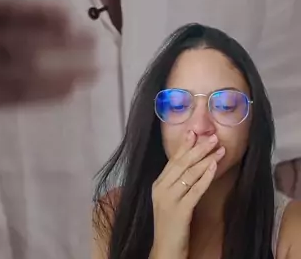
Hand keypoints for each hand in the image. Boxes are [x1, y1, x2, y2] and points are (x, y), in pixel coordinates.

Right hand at [0, 0, 97, 108]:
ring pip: (25, 75)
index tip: (70, 15)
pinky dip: (45, 94)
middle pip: (23, 45)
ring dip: (62, 73)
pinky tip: (70, 90)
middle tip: (93, 41)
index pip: (10, 13)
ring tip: (93, 69)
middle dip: (61, 46)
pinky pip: (17, 98)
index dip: (40, 16)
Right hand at [150, 130, 225, 258]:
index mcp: (158, 184)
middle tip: (213, 137)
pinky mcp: (179, 211)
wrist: (165, 250)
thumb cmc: (171, 226)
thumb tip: (191, 165)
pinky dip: (205, 177)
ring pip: (189, 174)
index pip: (173, 160)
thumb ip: (176, 184)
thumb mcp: (170, 200)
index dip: (185, 145)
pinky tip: (213, 168)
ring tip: (219, 149)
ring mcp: (169, 199)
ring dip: (206, 159)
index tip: (195, 131)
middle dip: (199, 148)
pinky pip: (195, 190)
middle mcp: (161, 188)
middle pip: (182, 163)